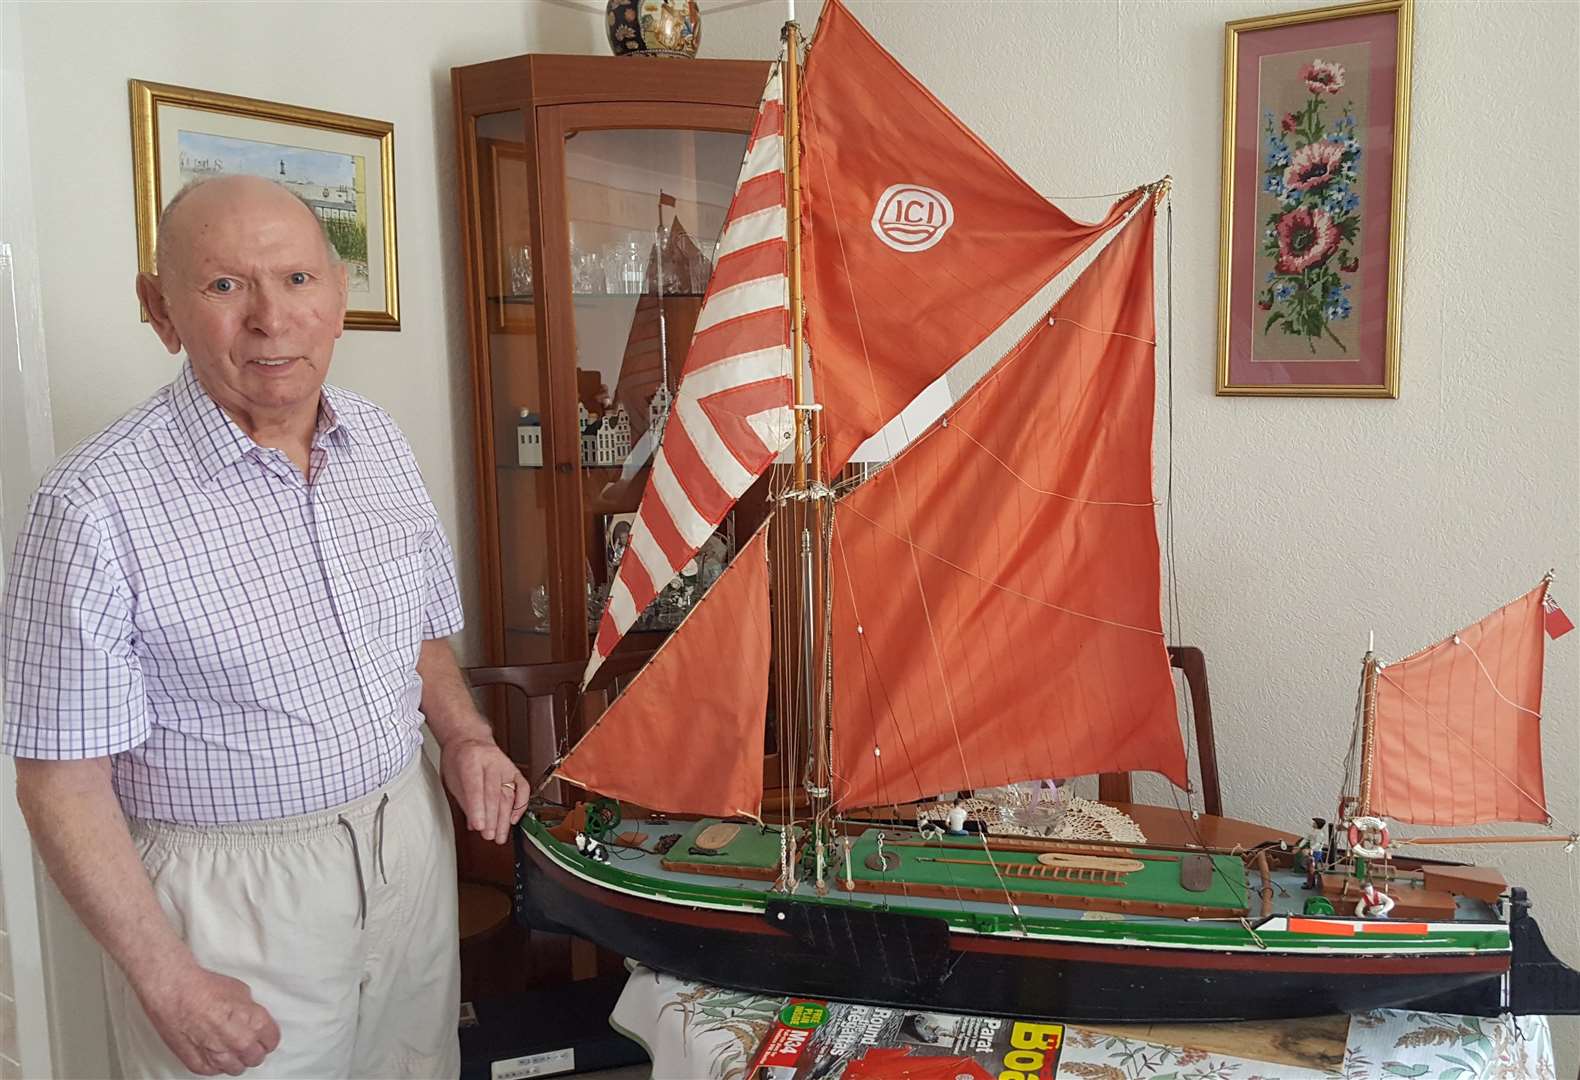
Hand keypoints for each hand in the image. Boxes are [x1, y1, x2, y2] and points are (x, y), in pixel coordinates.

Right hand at [135, 961, 279, 1075]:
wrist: (175, 992)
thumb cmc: (204, 987)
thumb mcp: (241, 991)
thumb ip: (251, 1011)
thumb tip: (251, 1019)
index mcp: (254, 1023)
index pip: (271, 1041)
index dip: (267, 1037)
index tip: (263, 1036)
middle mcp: (239, 1042)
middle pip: (256, 1058)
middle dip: (253, 1050)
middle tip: (247, 1042)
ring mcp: (219, 1056)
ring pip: (236, 1069)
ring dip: (236, 1060)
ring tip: (230, 1049)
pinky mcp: (198, 1064)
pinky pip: (214, 1071)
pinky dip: (215, 1064)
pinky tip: (213, 1052)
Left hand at [441, 736, 530, 843]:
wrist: (468, 739)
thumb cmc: (458, 759)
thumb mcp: (452, 778)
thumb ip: (464, 801)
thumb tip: (475, 824)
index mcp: (470, 760)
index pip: (476, 787)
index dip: (478, 808)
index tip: (479, 826)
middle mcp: (490, 761)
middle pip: (494, 793)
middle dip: (492, 818)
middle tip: (489, 836)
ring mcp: (505, 765)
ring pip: (508, 794)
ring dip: (505, 818)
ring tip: (500, 835)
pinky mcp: (514, 769)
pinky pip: (522, 788)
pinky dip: (520, 805)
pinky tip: (514, 819)